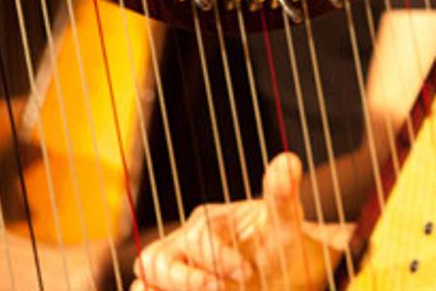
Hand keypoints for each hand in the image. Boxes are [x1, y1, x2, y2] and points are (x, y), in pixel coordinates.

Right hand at [132, 152, 349, 290]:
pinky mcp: (175, 288)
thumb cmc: (283, 246)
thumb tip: (288, 159)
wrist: (285, 271)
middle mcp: (185, 242)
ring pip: (147, 274)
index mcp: (208, 221)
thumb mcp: (286, 224)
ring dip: (169, 289)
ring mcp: (177, 266)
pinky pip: (147, 290)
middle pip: (156, 259)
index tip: (247, 272)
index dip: (221, 258)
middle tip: (220, 289)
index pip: (199, 238)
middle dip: (186, 279)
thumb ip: (282, 196)